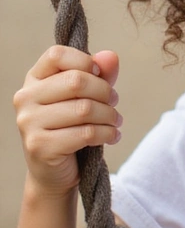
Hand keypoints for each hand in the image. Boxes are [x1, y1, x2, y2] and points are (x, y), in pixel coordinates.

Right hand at [14, 46, 121, 197]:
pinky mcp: (40, 146)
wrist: (54, 173)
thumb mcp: (86, 97)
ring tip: (115, 122)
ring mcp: (29, 123)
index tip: (100, 76)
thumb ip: (99, 74)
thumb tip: (110, 56)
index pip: (57, 55)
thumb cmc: (71, 128)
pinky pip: (85, 133)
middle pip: (76, 81)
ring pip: (84, 109)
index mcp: (33, 79)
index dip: (85, 62)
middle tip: (114, 102)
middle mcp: (25, 98)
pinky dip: (107, 134)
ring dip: (109, 115)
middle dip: (105, 92)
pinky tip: (112, 136)